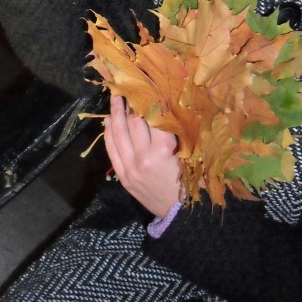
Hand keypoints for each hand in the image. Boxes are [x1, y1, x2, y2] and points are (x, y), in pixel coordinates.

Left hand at [104, 95, 182, 217]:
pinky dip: (109, 133)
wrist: (180, 215)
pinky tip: (109, 120)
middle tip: (129, 86)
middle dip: (131, 102)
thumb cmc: (192, 183)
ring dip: (116, 113)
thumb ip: (179, 134)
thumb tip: (170, 107)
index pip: (153, 118)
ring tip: (115, 97)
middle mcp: (143, 157)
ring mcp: (130, 168)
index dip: (151, 100)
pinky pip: (111, 150)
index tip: (148, 86)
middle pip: (133, 123)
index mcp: (163, 151)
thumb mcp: (191, 155)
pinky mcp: (123, 176)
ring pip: (118, 134)